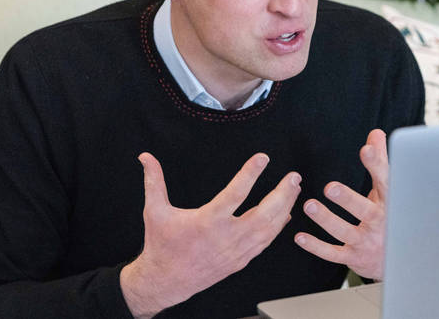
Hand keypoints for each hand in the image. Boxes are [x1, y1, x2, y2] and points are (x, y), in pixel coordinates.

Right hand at [121, 152, 300, 317]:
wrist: (165, 281)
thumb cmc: (161, 244)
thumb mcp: (154, 211)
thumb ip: (153, 181)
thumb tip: (145, 157)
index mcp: (207, 222)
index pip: (236, 193)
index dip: (251, 173)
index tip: (263, 158)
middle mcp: (226, 237)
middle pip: (264, 214)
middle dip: (282, 194)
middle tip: (294, 176)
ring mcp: (236, 251)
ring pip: (269, 229)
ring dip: (284, 208)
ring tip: (294, 189)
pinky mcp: (240, 261)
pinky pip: (265, 243)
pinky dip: (277, 228)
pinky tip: (285, 213)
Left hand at [294, 129, 387, 279]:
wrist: (403, 259)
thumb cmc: (390, 216)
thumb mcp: (388, 190)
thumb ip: (380, 161)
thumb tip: (375, 133)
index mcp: (390, 202)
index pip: (386, 181)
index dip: (377, 165)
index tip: (366, 149)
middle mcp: (380, 223)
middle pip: (365, 211)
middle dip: (348, 200)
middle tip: (330, 187)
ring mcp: (366, 242)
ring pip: (345, 232)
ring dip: (326, 220)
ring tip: (309, 205)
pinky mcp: (353, 257)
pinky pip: (333, 253)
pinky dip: (316, 246)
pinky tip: (300, 237)